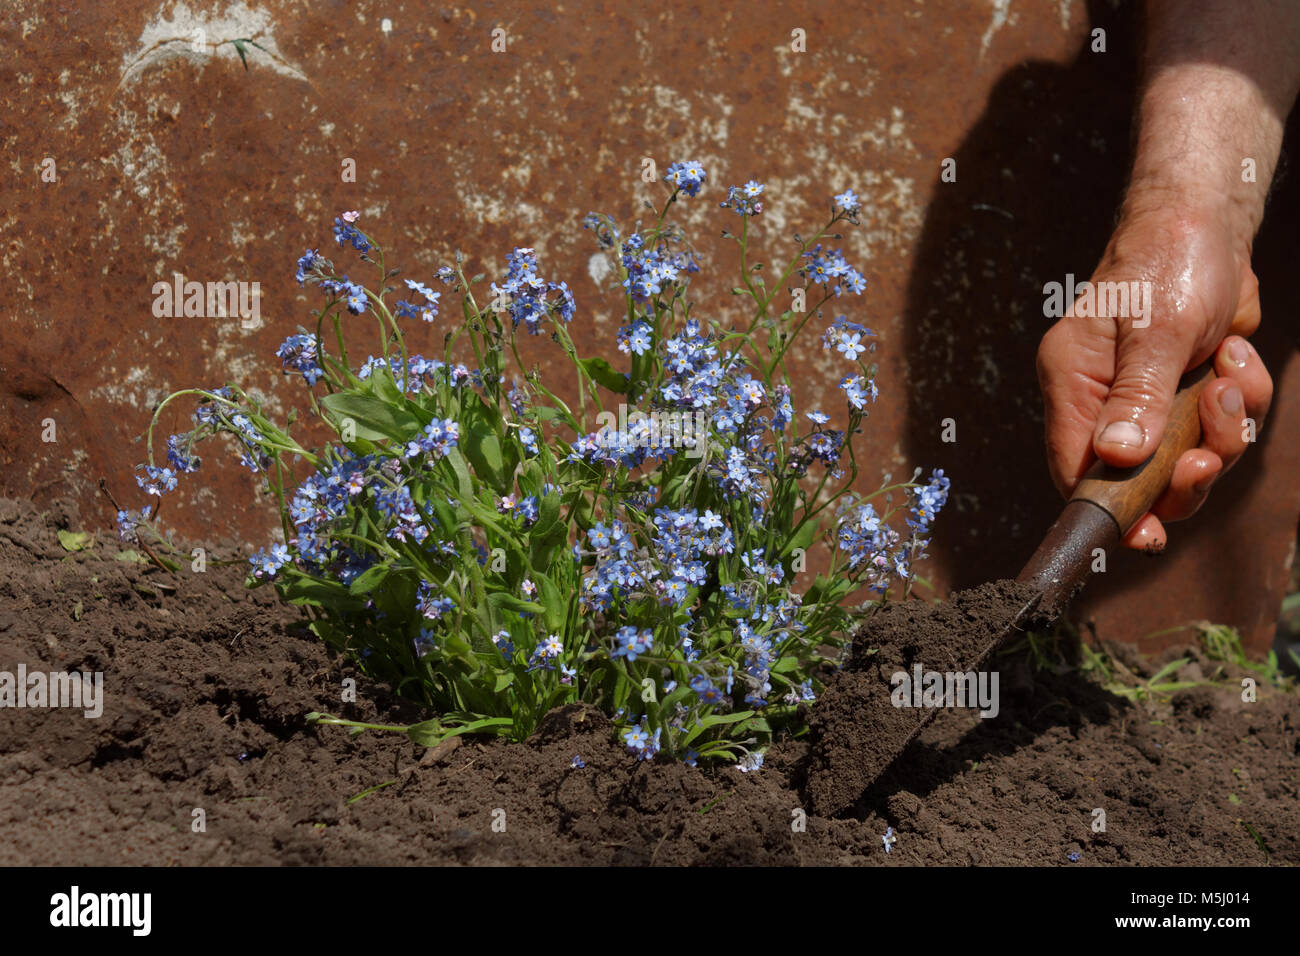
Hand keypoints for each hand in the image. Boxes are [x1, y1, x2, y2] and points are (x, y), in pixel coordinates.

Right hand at [1036, 202, 1271, 549]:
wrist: (1208, 223)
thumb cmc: (1168, 262)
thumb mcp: (1157, 330)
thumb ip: (1137, 396)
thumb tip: (1117, 456)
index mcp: (1072, 384)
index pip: (1075, 469)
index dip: (1110, 509)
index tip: (1149, 535)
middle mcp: (1102, 399)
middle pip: (1137, 479)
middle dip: (1184, 474)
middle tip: (1209, 456)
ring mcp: (1145, 400)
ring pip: (1186, 458)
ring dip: (1222, 432)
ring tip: (1228, 379)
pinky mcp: (1184, 394)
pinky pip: (1218, 429)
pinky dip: (1241, 406)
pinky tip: (1237, 360)